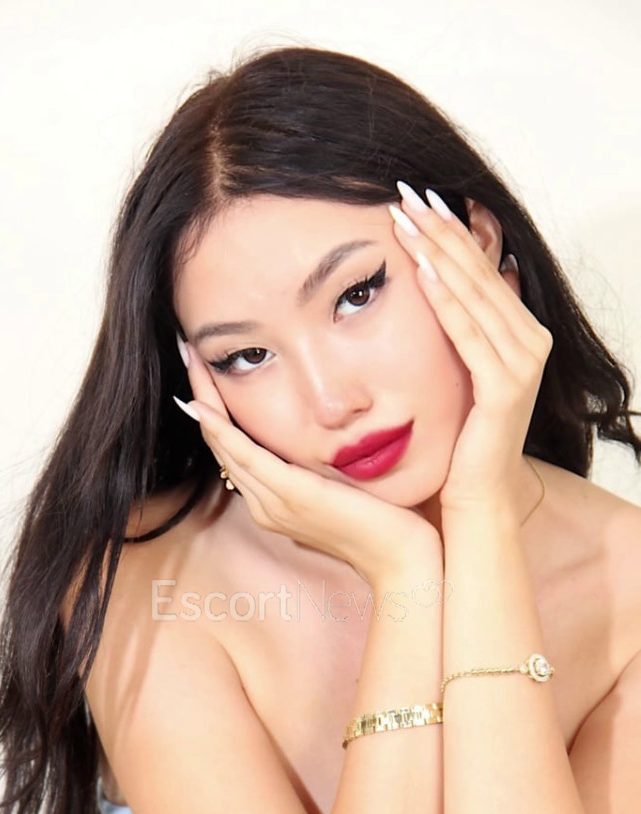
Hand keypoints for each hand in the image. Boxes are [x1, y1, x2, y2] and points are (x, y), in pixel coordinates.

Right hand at [172, 338, 440, 586]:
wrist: (401, 561)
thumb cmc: (387, 523)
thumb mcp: (348, 485)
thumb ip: (327, 464)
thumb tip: (327, 433)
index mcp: (276, 500)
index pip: (234, 446)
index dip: (215, 406)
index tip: (207, 365)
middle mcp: (266, 503)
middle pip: (220, 442)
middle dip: (201, 393)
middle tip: (187, 348)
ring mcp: (274, 503)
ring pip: (224, 445)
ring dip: (203, 399)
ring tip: (191, 357)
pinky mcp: (292, 496)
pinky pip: (246, 458)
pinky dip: (222, 430)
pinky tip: (204, 406)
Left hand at [390, 184, 553, 513]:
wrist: (475, 502)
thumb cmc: (460, 445)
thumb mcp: (458, 376)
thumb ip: (458, 332)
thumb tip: (439, 283)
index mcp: (519, 335)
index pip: (480, 270)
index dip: (449, 232)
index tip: (413, 199)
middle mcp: (528, 344)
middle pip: (479, 272)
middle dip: (441, 230)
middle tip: (405, 192)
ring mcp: (521, 364)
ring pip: (474, 295)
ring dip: (438, 253)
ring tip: (405, 218)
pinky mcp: (504, 388)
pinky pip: (468, 334)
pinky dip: (444, 301)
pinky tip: (419, 271)